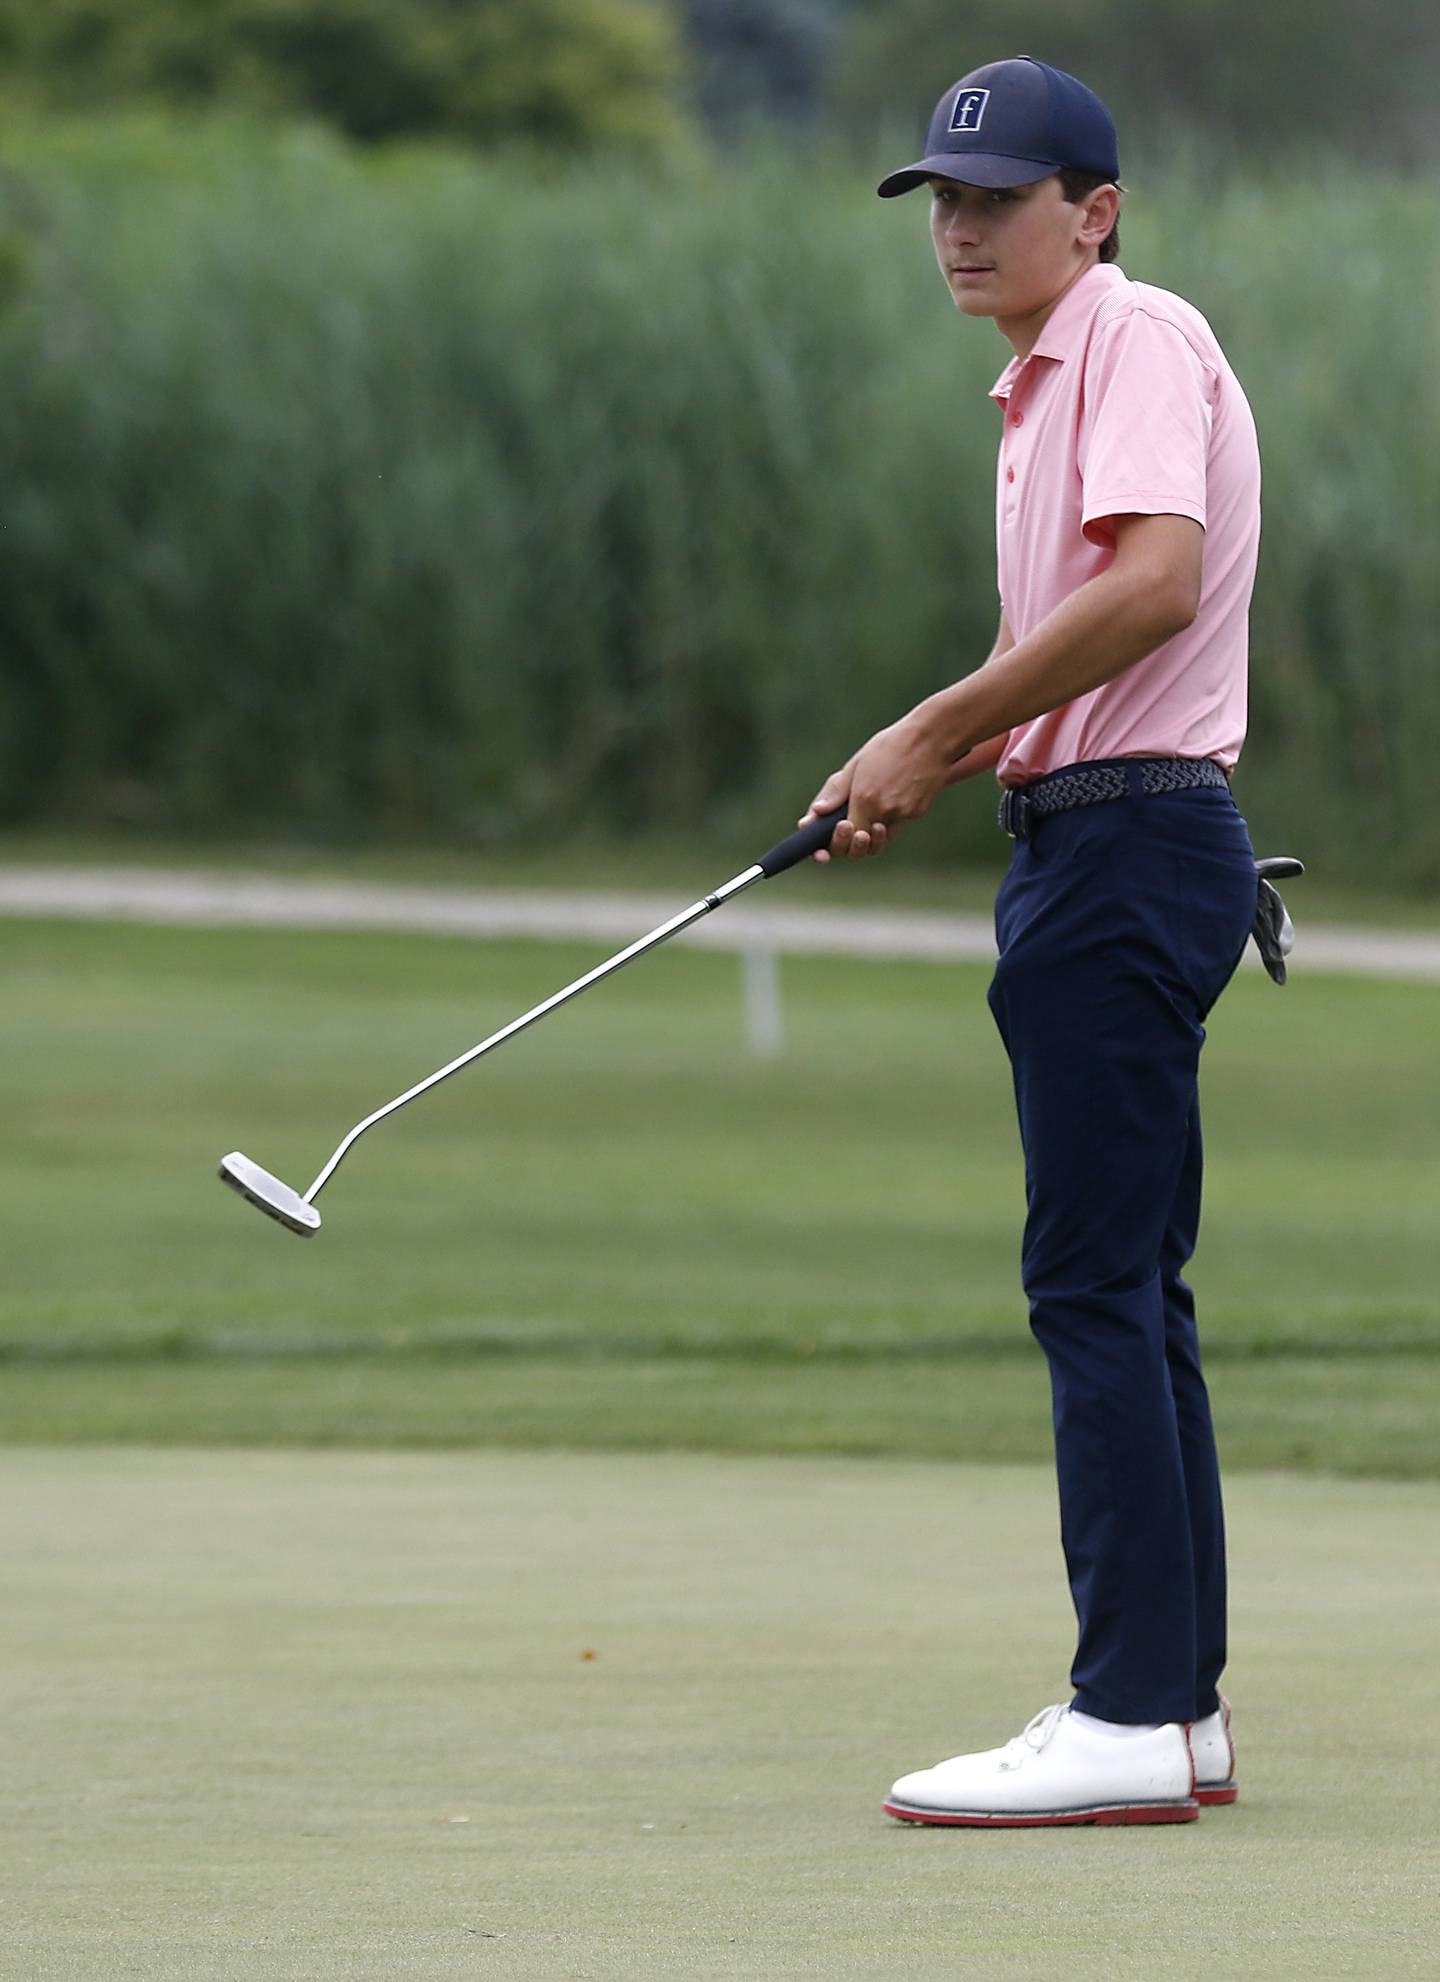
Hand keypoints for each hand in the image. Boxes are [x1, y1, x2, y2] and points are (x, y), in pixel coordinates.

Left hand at [798, 712, 951, 862]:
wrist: (932, 737)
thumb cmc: (892, 745)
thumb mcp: (857, 763)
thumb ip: (837, 791)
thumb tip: (817, 812)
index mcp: (866, 799)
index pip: (845, 834)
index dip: (837, 838)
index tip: (834, 832)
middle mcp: (885, 811)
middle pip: (864, 843)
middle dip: (853, 842)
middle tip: (848, 827)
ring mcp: (904, 814)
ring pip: (882, 835)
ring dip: (872, 832)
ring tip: (869, 814)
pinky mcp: (918, 812)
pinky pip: (898, 823)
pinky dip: (889, 817)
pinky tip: (890, 796)